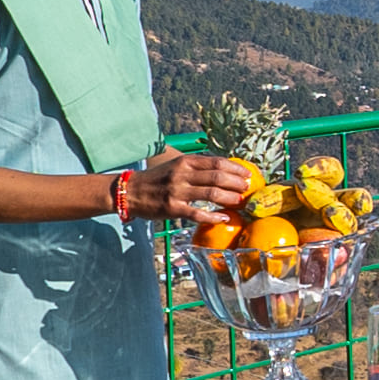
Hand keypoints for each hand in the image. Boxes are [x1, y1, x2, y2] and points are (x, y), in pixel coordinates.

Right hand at [128, 152, 254, 221]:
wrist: (130, 191)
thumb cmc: (157, 178)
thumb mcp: (176, 165)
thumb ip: (197, 166)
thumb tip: (224, 169)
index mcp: (185, 161)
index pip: (217, 162)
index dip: (235, 168)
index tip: (248, 174)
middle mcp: (183, 174)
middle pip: (217, 177)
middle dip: (237, 183)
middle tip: (247, 189)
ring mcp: (178, 192)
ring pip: (211, 194)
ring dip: (229, 198)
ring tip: (240, 202)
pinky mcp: (173, 209)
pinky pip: (197, 214)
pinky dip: (213, 217)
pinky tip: (223, 218)